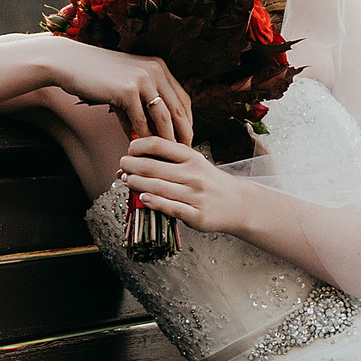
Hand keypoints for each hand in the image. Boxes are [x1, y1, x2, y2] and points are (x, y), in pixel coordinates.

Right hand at [41, 39, 192, 144]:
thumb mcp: (125, 86)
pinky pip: (140, 121)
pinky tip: (142, 149)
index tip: (187, 137)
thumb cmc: (96, 75)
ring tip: (166, 154)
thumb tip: (147, 132)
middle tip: (184, 151)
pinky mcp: (127, 91)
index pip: (182, 98)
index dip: (187, 120)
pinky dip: (142, 137)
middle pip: (178, 108)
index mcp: (158, 67)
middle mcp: (155, 70)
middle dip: (183, 133)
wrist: (70, 64)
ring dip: (166, 139)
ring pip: (163, 117)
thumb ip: (140, 105)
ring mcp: (142, 79)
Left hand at [119, 137, 247, 233]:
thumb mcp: (194, 163)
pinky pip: (170, 208)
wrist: (238, 204)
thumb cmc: (209, 182)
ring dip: (136, 184)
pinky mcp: (196, 215)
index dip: (138, 146)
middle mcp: (193, 174)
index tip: (129, 150)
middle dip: (131, 165)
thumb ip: (170, 160)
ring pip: (158, 187)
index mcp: (192, 157)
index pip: (159, 145)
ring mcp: (195, 195)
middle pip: (153, 167)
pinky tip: (142, 199)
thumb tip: (136, 157)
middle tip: (122, 166)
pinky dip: (154, 202)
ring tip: (126, 180)